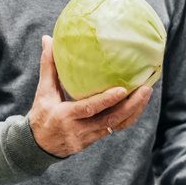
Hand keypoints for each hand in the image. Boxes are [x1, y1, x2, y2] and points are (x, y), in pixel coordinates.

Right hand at [28, 35, 152, 157]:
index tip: (123, 89)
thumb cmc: (41, 114)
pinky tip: (138, 103)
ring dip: (134, 110)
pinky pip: (115, 128)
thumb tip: (48, 38)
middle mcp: (79, 129)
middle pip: (110, 120)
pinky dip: (128, 116)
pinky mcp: (95, 141)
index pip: (89, 109)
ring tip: (146, 92)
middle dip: (131, 106)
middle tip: (146, 88)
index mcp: (65, 116)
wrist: (39, 146)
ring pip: (116, 125)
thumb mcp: (43, 91)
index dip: (107, 100)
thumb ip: (48, 65)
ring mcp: (89, 138)